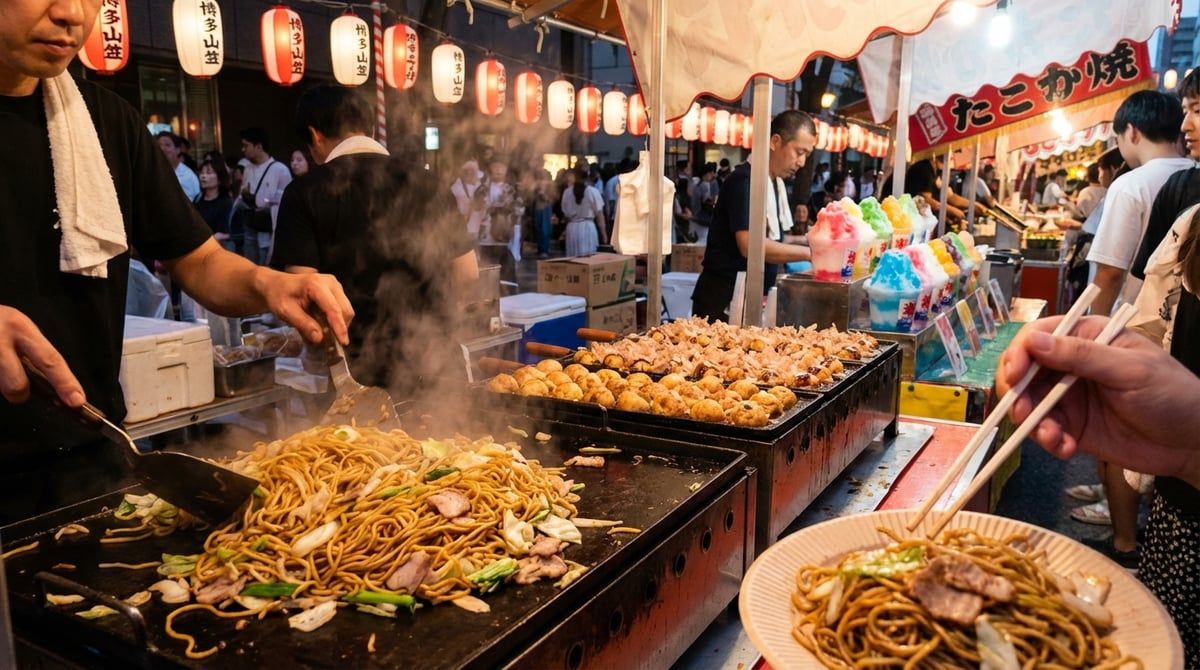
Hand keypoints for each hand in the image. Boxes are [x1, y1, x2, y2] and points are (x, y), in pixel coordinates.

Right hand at [0, 306, 84, 406]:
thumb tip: (56, 385)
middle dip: (20, 393)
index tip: (77, 401)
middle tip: (18, 386)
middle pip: (17, 384)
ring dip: (0, 384)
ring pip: (0, 387)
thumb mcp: (18, 328)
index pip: (49, 359)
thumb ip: (34, 351)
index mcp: (21, 328)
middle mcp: (0, 338)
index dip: (65, 382)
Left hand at [254, 270, 354, 345]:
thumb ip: (303, 324)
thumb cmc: (279, 296)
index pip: (333, 308)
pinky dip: (337, 320)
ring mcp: (335, 285)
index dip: (339, 326)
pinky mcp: (336, 290)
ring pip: (346, 309)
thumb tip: (319, 339)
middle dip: (340, 327)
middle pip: (344, 309)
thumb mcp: (286, 311)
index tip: (342, 342)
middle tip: (331, 343)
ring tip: (327, 335)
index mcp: (316, 284)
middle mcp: (330, 282)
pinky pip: (343, 308)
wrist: (276, 284)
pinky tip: (326, 326)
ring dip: (340, 324)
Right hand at [997, 316, 1199, 487]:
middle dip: (1018, 393)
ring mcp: (1068, 396)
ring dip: (1033, 422)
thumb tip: (1034, 342)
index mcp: (1086, 337)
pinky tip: (1067, 449)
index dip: (1020, 354)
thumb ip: (1081, 356)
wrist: (1193, 443)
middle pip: (1024, 371)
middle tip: (1022, 413)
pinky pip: (1045, 431)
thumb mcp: (1129, 370)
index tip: (1015, 375)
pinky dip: (1049, 441)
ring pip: (1028, 403)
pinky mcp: (1071, 426)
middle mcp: (1070, 364)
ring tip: (1053, 437)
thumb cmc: (1172, 394)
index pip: (1038, 337)